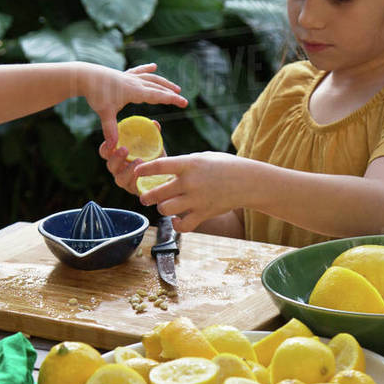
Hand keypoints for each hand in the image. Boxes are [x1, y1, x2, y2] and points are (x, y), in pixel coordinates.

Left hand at [84, 63, 186, 149]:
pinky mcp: (123, 74)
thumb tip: (112, 147)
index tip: (184, 102)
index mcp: (134, 91)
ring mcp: (130, 77)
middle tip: (183, 100)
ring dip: (164, 83)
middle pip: (158, 87)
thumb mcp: (104, 113)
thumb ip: (110, 129)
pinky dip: (147, 69)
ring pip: (151, 78)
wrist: (85, 76)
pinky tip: (154, 66)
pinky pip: (139, 71)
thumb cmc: (95, 93)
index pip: (157, 95)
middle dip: (171, 94)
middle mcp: (135, 82)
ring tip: (175, 88)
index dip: (171, 99)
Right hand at [98, 118, 163, 195]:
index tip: (112, 141)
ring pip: (120, 179)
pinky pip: (132, 188)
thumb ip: (153, 134)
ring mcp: (126, 181)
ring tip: (139, 160)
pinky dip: (137, 181)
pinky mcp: (135, 191)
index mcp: (118, 156)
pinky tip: (144, 174)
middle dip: (116, 158)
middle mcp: (119, 169)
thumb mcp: (154, 144)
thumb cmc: (155, 156)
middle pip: (110, 165)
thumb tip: (154, 123)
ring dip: (128, 170)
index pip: (105, 152)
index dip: (106, 147)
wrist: (167, 174)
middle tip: (124, 149)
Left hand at [133, 152, 247, 232]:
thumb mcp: (202, 158)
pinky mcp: (204, 213)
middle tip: (145, 197)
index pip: (160, 165)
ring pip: (166, 209)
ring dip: (162, 209)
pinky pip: (183, 226)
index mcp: (189, 164)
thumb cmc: (224, 166)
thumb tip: (164, 172)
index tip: (136, 171)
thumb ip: (183, 164)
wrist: (247, 181)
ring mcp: (197, 199)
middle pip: (158, 193)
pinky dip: (177, 225)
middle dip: (147, 196)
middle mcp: (191, 182)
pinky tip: (177, 219)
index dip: (144, 169)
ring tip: (165, 206)